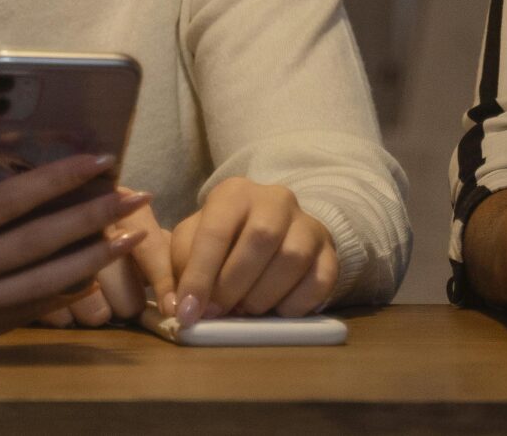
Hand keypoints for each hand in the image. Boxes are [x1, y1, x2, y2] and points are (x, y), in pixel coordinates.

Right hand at [0, 130, 148, 346]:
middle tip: (135, 195)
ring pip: (39, 286)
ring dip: (91, 260)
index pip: (7, 204)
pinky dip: (61, 294)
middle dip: (92, 218)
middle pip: (35, 247)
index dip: (57, 180)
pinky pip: (24, 314)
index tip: (98, 159)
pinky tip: (91, 273)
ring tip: (130, 236)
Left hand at [166, 180, 338, 325]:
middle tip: (217, 313)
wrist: (272, 234)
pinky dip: (295, 304)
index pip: (216, 230)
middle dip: (233, 284)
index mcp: (234, 193)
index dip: (200, 275)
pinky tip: (276, 310)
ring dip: (263, 295)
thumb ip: (179, 270)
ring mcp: (307, 224)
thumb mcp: (192, 244)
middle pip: (260, 238)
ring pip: (292, 257)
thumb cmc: (222, 241)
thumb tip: (177, 307)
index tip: (188, 312)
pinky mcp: (329, 252)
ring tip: (245, 309)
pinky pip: (320, 280)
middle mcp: (275, 199)